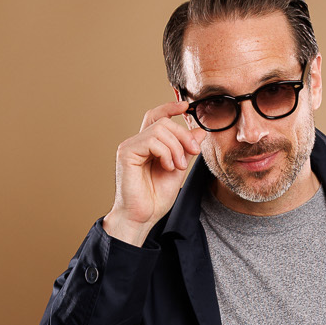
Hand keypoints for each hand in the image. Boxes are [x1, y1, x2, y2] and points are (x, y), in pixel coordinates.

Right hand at [102, 100, 206, 244]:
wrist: (141, 218)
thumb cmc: (155, 199)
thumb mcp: (178, 170)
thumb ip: (187, 150)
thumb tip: (199, 131)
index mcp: (147, 145)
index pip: (157, 117)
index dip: (170, 108)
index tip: (187, 106)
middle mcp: (136, 143)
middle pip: (163, 122)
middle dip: (183, 135)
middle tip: (194, 151)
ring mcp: (130, 147)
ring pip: (160, 129)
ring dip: (176, 147)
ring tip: (178, 166)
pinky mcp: (126, 153)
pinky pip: (152, 140)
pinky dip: (166, 152)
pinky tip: (168, 166)